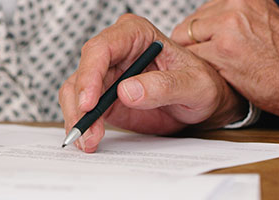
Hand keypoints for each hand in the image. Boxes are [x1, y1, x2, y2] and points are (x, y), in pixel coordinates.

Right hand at [59, 14, 246, 152]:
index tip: (89, 103)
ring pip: (75, 92)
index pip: (101, 48)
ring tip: (89, 141)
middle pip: (82, 72)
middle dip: (80, 104)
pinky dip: (81, 125)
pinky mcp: (101, 96)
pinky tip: (89, 139)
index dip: (90, 75)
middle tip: (86, 131)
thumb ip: (165, 86)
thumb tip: (127, 91)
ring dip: (77, 118)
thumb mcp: (195, 86)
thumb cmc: (203, 85)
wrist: (202, 104)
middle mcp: (116, 51)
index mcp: (136, 35)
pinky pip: (80, 108)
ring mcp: (106, 73)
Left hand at [171, 0, 278, 118]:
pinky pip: (193, 58)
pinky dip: (200, 70)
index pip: (200, 13)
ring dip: (196, 58)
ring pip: (186, 41)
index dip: (200, 35)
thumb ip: (236, 15)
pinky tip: (220, 76)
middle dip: (194, 45)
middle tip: (214, 62)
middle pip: (189, 25)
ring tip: (219, 69)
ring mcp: (227, 25)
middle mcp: (235, 4)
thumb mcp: (263, 20)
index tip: (208, 47)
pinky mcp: (222, 49)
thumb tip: (206, 21)